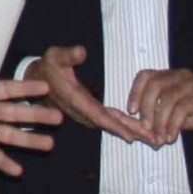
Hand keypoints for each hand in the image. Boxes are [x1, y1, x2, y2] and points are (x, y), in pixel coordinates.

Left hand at [0, 77, 63, 175]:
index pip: (8, 89)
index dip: (26, 89)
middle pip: (16, 113)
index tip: (47, 88)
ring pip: (10, 135)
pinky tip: (18, 172)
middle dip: (37, 116)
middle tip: (59, 118)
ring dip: (30, 140)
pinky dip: (5, 164)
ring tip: (50, 144)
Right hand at [35, 45, 150, 143]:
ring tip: (155, 139)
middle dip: (132, 133)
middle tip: (155, 141)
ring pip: (112, 125)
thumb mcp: (54, 56)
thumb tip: (82, 52)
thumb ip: (68, 55)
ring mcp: (87, 114)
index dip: (114, 125)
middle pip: (110, 125)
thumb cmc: (48, 66)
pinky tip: (140, 130)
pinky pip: (111, 121)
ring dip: (133, 132)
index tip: (130, 136)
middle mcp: (83, 111)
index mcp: (75, 99)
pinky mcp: (91, 112)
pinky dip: (126, 127)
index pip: (97, 115)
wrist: (37, 81)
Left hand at [122, 68, 192, 147]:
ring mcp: (192, 84)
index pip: (146, 75)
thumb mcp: (177, 113)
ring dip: (159, 120)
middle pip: (154, 84)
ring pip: (168, 98)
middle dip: (146, 107)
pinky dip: (173, 124)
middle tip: (144, 127)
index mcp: (170, 76)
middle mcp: (180, 76)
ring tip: (159, 137)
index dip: (135, 91)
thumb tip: (142, 130)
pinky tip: (171, 136)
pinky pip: (182, 109)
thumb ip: (161, 117)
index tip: (131, 110)